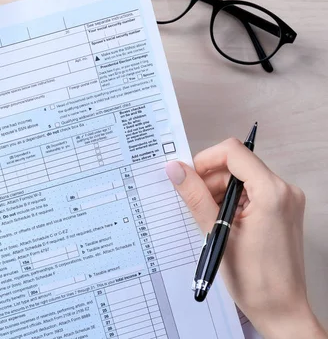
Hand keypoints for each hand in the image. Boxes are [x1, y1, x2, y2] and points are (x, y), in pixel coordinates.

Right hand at [165, 138, 325, 338]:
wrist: (281, 310)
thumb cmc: (257, 280)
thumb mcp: (218, 233)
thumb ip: (195, 197)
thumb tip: (176, 171)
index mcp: (272, 192)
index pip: (234, 151)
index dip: (206, 160)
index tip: (188, 177)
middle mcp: (284, 191)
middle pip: (236, 166)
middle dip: (210, 181)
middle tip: (196, 207)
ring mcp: (285, 200)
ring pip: (241, 179)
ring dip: (218, 194)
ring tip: (210, 222)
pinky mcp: (281, 210)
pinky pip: (250, 193)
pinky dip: (230, 203)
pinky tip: (221, 225)